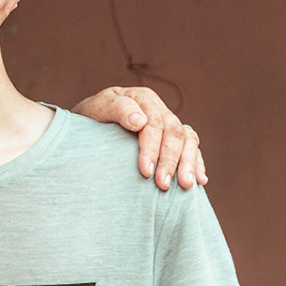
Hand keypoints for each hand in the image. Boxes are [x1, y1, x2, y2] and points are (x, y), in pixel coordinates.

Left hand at [70, 87, 205, 190]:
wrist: (85, 128)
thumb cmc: (89, 119)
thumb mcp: (96, 109)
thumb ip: (117, 109)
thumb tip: (140, 121)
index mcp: (143, 99)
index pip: (154, 124)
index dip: (152, 148)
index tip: (145, 172)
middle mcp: (160, 110)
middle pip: (174, 133)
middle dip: (170, 160)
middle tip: (162, 185)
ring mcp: (168, 124)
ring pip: (188, 140)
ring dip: (189, 163)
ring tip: (185, 185)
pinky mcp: (172, 140)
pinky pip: (192, 148)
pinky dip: (197, 163)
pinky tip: (200, 181)